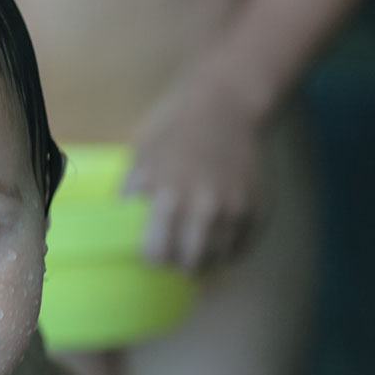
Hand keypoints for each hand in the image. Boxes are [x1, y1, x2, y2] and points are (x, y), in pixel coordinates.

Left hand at [123, 76, 261, 272]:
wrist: (225, 110)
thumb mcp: (142, 162)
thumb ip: (129, 198)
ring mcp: (236, 209)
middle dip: (177, 263)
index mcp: (170, 196)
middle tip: (173, 257)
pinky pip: (241, 248)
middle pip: (189, 262)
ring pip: (217, 260)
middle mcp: (206, 206)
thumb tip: (115, 231)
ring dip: (203, 261)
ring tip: (193, 251)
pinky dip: (227, 251)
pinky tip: (215, 240)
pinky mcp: (258, 209)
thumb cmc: (175, 137)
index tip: (151, 253)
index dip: (151, 257)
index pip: (157, 253)